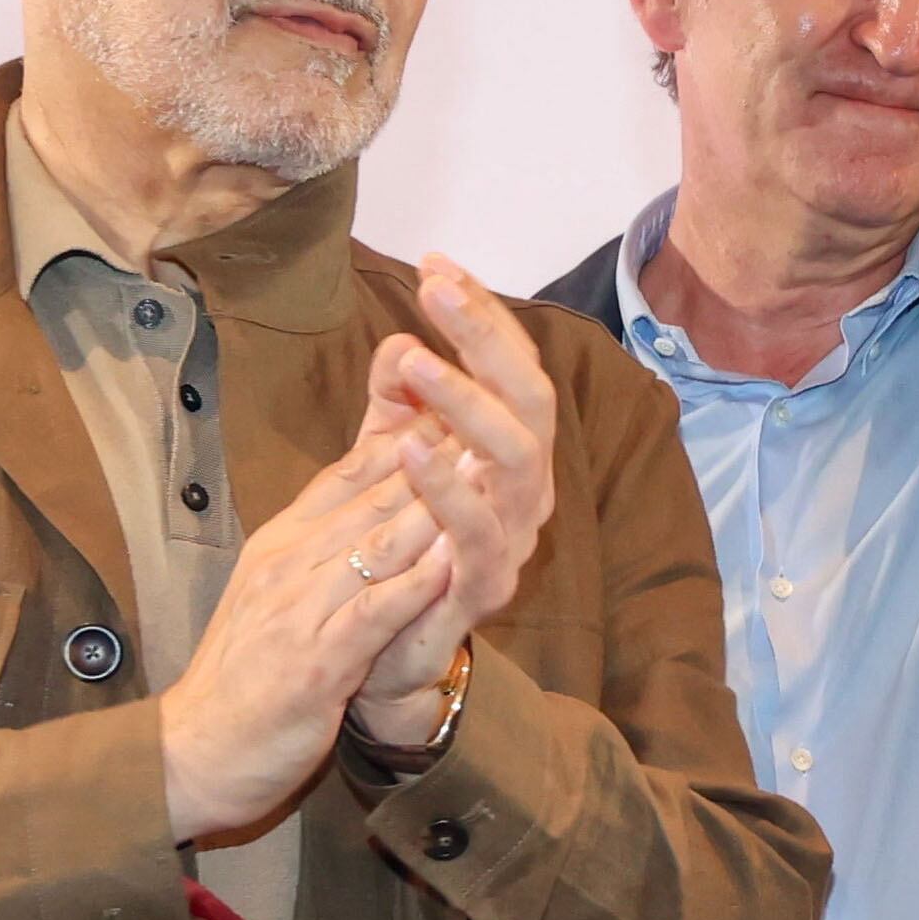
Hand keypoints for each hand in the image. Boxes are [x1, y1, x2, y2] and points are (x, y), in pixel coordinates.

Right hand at [157, 435, 452, 842]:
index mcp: (282, 543)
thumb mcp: (275, 591)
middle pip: (373, 496)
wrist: (194, 750)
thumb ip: (319, 541)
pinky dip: (414, 584)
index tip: (459, 399)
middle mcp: (289, 564)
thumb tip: (368, 499)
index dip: (407, 433)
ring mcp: (301, 610)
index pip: (349, 473)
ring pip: (377, 543)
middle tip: (492, 414)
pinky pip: (373, 612)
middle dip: (436, 454)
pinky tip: (452, 559)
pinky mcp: (317, 662)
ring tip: (486, 467)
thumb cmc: (244, 674)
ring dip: (436, 503)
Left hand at [347, 258, 559, 745]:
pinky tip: (408, 446)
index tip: (437, 264)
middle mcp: (525, 490)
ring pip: (518, 457)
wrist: (388, 655)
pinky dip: (445, 487)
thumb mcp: (392, 465)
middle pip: (530, 398)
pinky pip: (477, 533)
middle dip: (487, 338)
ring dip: (469, 403)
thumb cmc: (399, 553)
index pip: (510, 368)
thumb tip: (403, 338)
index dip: (480, 315)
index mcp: (507, 454)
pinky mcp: (483, 586)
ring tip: (420, 360)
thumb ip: (399, 405)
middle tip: (441, 287)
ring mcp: (511, 537)